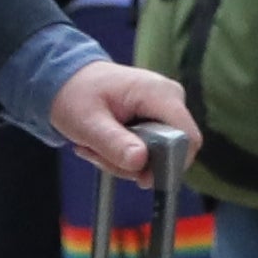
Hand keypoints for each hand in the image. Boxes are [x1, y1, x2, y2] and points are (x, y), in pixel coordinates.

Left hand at [38, 61, 193, 184]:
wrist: (69, 80)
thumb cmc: (76, 94)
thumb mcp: (87, 122)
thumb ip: (114, 142)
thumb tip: (141, 161)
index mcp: (160, 93)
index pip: (188, 139)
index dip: (170, 164)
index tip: (140, 178)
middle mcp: (171, 100)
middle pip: (171, 153)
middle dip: (135, 165)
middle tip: (99, 155)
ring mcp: (166, 110)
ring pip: (159, 157)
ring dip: (123, 162)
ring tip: (95, 148)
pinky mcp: (158, 121)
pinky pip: (150, 152)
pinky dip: (124, 156)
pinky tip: (103, 145)